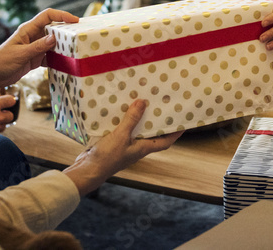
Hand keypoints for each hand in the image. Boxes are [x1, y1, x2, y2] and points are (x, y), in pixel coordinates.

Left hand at [0, 8, 77, 90]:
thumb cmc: (0, 61)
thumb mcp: (20, 54)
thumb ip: (37, 47)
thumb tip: (54, 38)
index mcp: (28, 30)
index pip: (47, 16)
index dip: (62, 15)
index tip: (75, 21)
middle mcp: (33, 36)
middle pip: (54, 29)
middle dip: (66, 31)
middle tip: (79, 37)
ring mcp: (35, 47)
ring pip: (54, 43)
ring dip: (63, 47)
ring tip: (76, 51)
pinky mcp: (35, 58)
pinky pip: (50, 56)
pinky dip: (57, 59)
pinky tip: (64, 64)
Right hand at [62, 99, 180, 196]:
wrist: (88, 169)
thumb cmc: (108, 157)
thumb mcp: (121, 136)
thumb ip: (132, 119)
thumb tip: (143, 102)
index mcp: (143, 148)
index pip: (165, 142)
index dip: (176, 133)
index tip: (184, 122)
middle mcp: (137, 147)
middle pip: (152, 133)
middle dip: (158, 121)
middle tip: (164, 106)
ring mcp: (126, 145)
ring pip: (138, 130)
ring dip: (141, 118)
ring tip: (144, 102)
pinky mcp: (115, 143)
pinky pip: (125, 129)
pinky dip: (126, 119)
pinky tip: (122, 109)